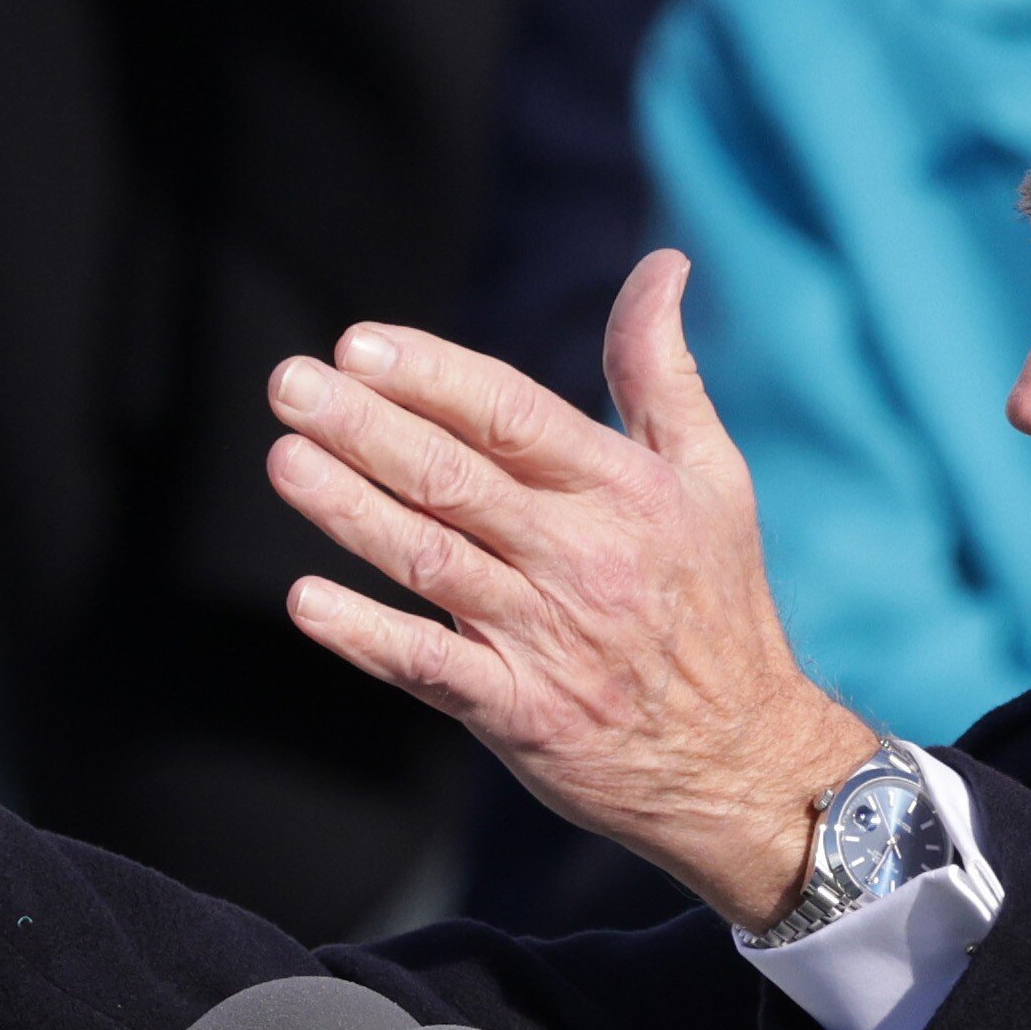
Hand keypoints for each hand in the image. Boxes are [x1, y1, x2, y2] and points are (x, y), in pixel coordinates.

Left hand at [268, 253, 873, 928]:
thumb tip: (661, 267)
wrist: (744, 762)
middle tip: (291, 383)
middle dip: (366, 426)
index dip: (433, 376)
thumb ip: (663, 371)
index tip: (360, 343)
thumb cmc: (718, 606)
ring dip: (351, 509)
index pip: (512, 414)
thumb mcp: (714, 477)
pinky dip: (368, 635)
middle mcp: (582, 558)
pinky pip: (431, 668)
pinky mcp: (520, 713)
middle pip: (456, 477)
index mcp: (622, 490)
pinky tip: (307, 600)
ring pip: (432, 559)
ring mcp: (546, 638)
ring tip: (286, 460)